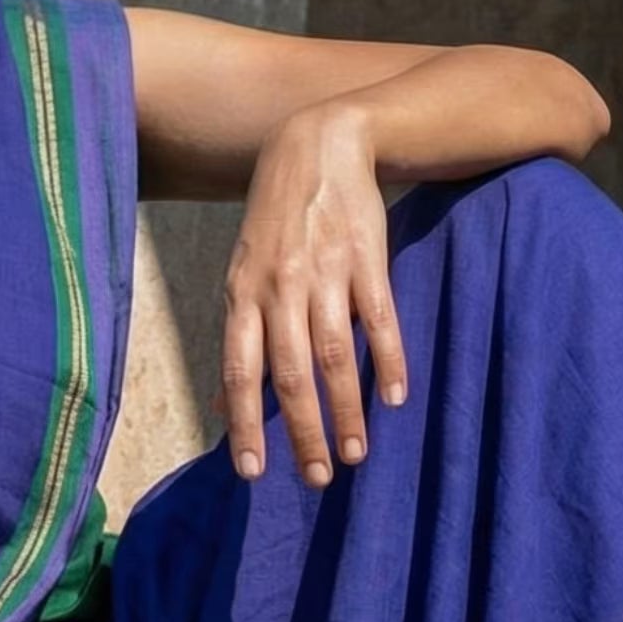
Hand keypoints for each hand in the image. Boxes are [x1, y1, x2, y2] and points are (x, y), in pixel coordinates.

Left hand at [219, 99, 407, 483]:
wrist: (320, 143)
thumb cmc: (278, 223)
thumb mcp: (246, 274)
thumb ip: (243, 336)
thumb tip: (227, 403)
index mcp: (243, 294)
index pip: (239, 370)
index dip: (245, 423)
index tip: (252, 473)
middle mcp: (279, 286)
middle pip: (290, 373)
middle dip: (304, 432)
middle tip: (319, 477)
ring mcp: (324, 271)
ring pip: (334, 354)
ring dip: (347, 410)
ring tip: (358, 453)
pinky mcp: (366, 256)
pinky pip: (378, 319)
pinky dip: (388, 360)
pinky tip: (395, 397)